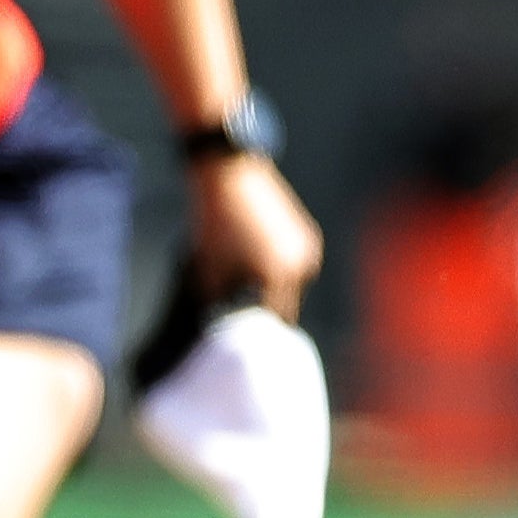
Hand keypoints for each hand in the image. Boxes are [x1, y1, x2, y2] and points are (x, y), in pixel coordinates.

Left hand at [185, 150, 322, 320]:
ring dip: (274, 293)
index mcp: (278, 279)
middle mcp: (301, 268)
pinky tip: (257, 267)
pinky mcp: (309, 237)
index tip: (240, 341)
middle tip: (243, 320)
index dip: (255, 334)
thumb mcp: (208, 269)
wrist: (230, 177)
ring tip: (246, 289)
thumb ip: (215, 302)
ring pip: (293, 288)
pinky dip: (280, 272)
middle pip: (285, 308)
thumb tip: (216, 323)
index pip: (271, 321)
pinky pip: (296, 267)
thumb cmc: (215, 224)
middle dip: (266, 316)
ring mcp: (309, 251)